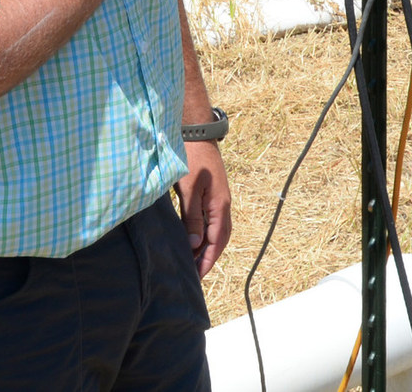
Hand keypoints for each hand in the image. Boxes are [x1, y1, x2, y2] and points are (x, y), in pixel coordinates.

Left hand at [177, 140, 232, 276]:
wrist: (196, 134)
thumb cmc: (191, 159)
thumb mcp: (189, 189)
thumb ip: (192, 217)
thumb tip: (195, 244)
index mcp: (219, 206)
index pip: (217, 241)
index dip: (207, 260)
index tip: (198, 276)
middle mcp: (223, 204)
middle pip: (221, 239)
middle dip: (210, 258)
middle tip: (197, 274)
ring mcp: (218, 198)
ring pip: (217, 230)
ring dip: (208, 246)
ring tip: (194, 260)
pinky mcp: (212, 193)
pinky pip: (211, 220)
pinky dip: (205, 234)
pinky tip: (194, 238)